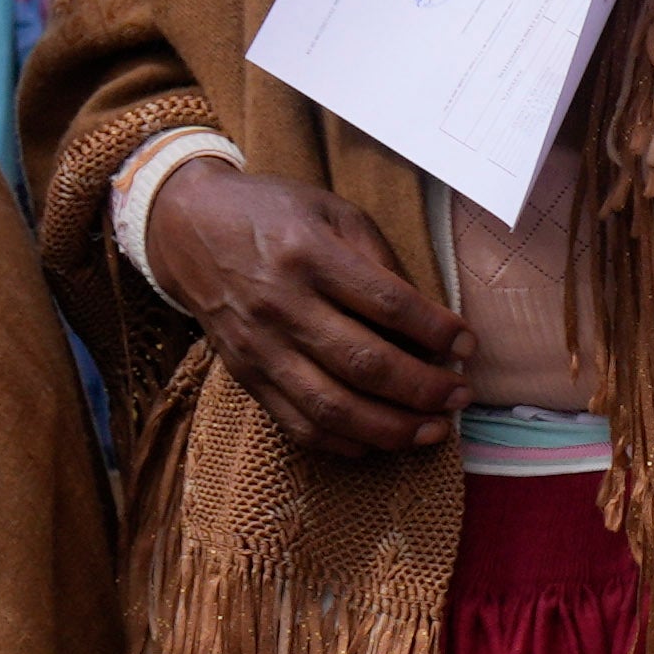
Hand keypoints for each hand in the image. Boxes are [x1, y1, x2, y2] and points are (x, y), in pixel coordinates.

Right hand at [138, 155, 472, 457]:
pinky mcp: (245, 374)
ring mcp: (260, 346)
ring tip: (433, 430)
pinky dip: (342, 442)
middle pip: (365, 363)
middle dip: (424, 389)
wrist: (186, 227)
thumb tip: (426, 319)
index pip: (388, 304)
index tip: (467, 345)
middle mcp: (282, 305)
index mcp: (310, 254)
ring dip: (392, 428)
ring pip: (332, 407)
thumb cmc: (272, 215)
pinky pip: (296, 423)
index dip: (436, 331)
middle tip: (461, 396)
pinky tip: (378, 442)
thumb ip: (377, 259)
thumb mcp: (331, 211)